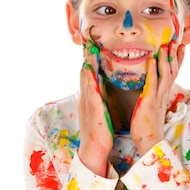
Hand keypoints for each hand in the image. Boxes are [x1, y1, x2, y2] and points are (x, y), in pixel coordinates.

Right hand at [77, 40, 113, 175]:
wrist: (94, 150)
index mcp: (90, 98)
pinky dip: (90, 80)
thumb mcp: (100, 111)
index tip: (93, 45)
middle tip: (88, 40)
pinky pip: (91, 92)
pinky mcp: (92, 111)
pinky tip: (91, 71)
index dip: (90, 60)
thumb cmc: (100, 131)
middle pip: (85, 72)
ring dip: (87, 64)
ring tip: (89, 49)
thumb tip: (104, 88)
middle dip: (86, 56)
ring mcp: (88, 104)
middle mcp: (86, 98)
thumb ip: (101, 98)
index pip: (89, 74)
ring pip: (86, 79)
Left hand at [131, 40, 184, 154]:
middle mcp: (164, 95)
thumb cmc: (148, 128)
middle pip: (173, 71)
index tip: (181, 47)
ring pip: (166, 75)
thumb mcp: (153, 109)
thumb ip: (154, 99)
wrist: (149, 143)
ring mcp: (158, 98)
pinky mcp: (149, 102)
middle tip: (176, 42)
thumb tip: (152, 91)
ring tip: (166, 45)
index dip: (178, 60)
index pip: (174, 74)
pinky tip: (151, 59)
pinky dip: (152, 70)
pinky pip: (152, 83)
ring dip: (166, 59)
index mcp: (164, 96)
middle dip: (175, 56)